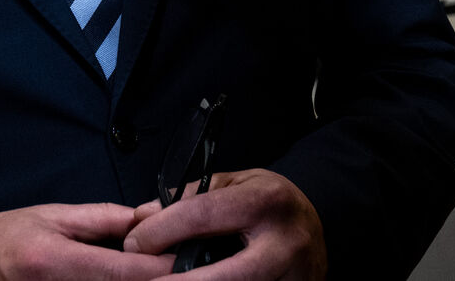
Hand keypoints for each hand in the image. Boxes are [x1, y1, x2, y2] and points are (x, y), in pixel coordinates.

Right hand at [0, 202, 175, 279]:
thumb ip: (104, 220)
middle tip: (188, 264)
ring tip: (162, 267)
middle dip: (161, 278)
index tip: (191, 253)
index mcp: (56, 262)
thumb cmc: (4, 239)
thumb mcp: (54, 216)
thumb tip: (147, 220)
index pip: (124, 271)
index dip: (163, 265)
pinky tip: (133, 276)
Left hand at [123, 169, 326, 279]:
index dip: (161, 231)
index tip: (133, 242)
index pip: (202, 215)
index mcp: (265, 201)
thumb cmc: (270, 202)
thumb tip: (142, 216)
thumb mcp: (236, 183)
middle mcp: (284, 243)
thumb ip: (190, 197)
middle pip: (223, 275)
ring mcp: (295, 277)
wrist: (321, 222)